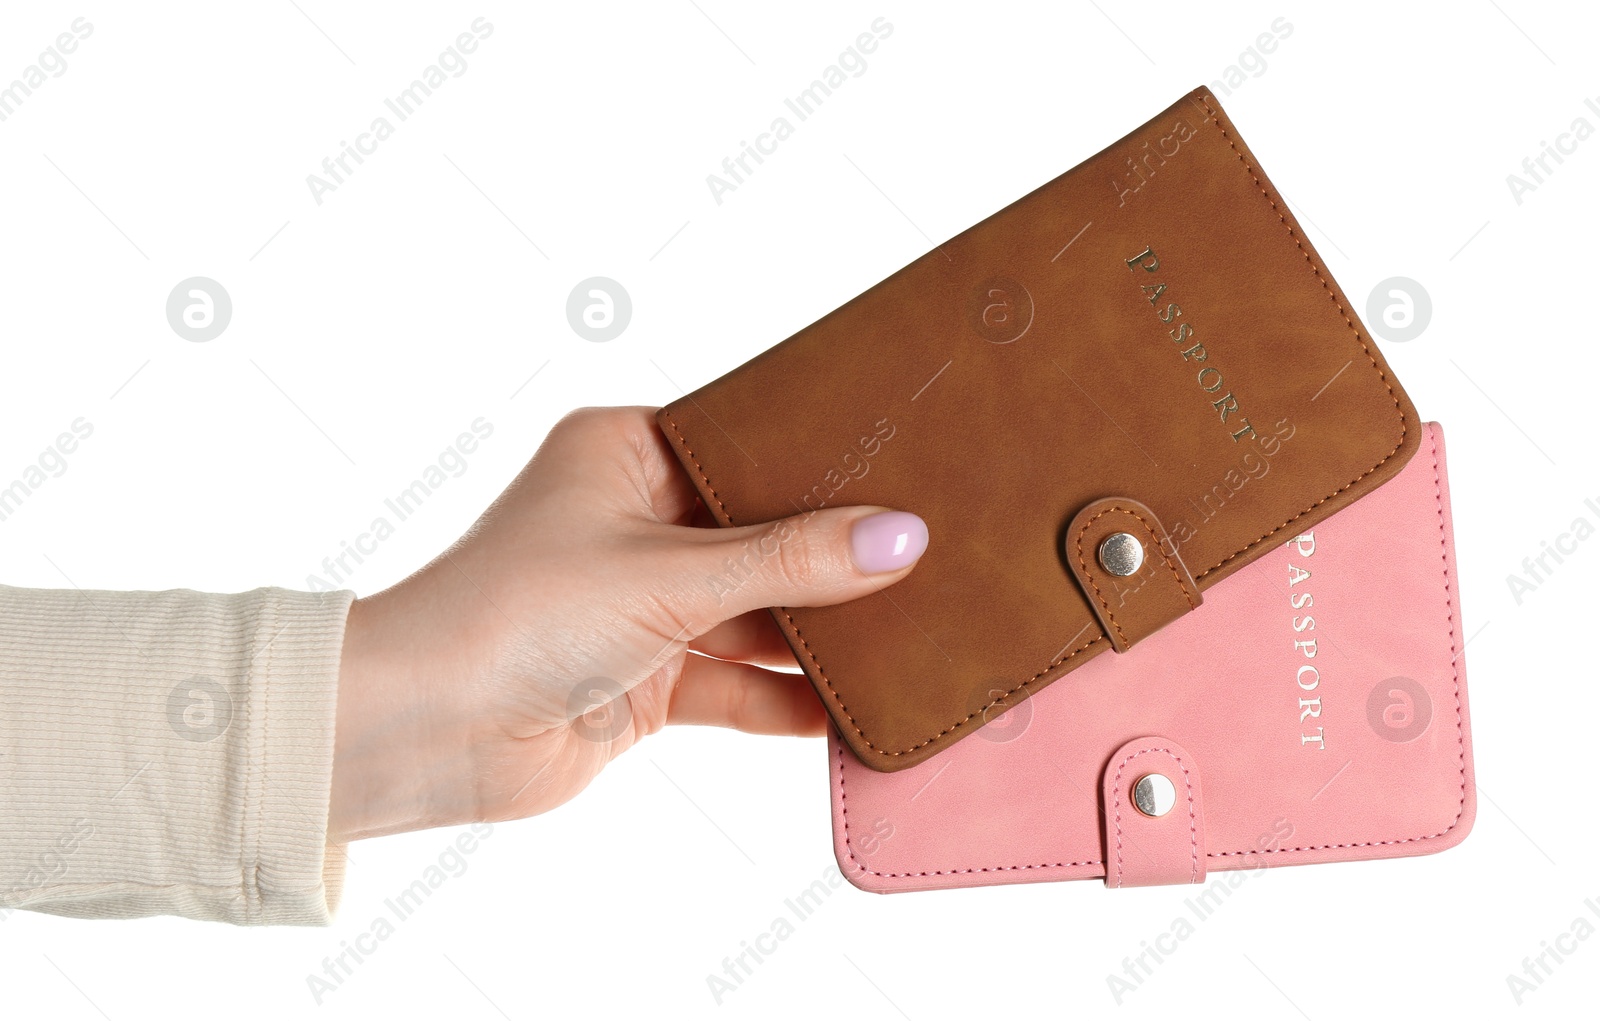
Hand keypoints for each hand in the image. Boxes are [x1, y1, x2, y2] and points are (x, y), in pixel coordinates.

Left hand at [327, 406, 928, 841]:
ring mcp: (644, 605)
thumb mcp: (668, 573)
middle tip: (931, 549)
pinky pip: (738, 685)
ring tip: (914, 629)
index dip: (821, 459)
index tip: (905, 463)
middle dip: (834, 554)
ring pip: (757, 612)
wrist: (423, 732)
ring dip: (819, 632)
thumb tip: (899, 538)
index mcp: (626, 454)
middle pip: (762, 533)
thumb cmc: (512, 613)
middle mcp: (638, 522)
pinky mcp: (648, 681)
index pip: (746, 444)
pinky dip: (788, 698)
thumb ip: (788, 561)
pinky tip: (851, 707)